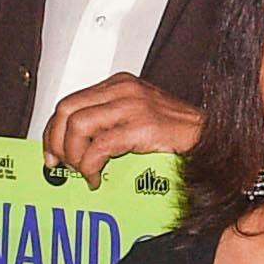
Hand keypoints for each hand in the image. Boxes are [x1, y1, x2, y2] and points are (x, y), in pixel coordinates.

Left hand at [40, 73, 202, 177]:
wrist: (212, 138)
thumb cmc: (179, 133)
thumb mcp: (139, 116)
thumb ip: (109, 121)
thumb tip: (75, 144)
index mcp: (120, 85)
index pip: (71, 101)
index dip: (54, 129)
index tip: (51, 152)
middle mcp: (123, 90)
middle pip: (67, 110)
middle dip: (57, 141)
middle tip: (60, 164)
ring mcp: (133, 107)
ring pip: (78, 126)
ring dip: (74, 155)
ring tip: (83, 172)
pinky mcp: (142, 127)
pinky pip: (100, 147)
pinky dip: (90, 166)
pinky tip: (96, 178)